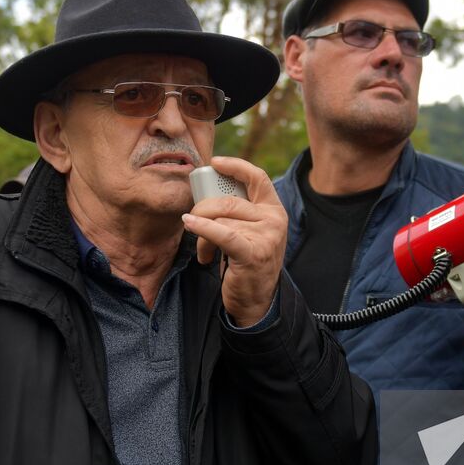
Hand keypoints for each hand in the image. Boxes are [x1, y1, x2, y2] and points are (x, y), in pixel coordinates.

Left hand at [181, 156, 286, 326]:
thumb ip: (240, 211)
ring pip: (220, 219)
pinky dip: (201, 228)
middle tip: (192, 221)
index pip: (257, 178)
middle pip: (228, 200)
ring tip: (203, 251)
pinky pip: (221, 232)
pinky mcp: (253, 252)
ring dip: (202, 234)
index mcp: (274, 210)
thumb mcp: (251, 232)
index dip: (235, 166)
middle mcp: (274, 220)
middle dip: (203, 209)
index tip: (214, 162)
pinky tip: (189, 226)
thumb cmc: (247, 264)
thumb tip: (208, 191)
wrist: (257, 302)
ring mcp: (267, 236)